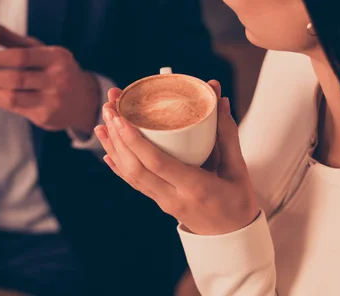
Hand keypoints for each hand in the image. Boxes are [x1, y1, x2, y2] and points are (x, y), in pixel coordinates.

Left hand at [0, 27, 99, 132]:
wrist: (84, 100)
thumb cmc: (58, 71)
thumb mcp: (44, 53)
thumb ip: (18, 42)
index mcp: (56, 57)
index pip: (22, 57)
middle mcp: (57, 78)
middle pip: (15, 79)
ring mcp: (52, 99)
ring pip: (12, 97)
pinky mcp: (46, 116)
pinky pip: (15, 108)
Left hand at [94, 81, 258, 235]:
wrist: (231, 238)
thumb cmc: (237, 202)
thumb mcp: (238, 169)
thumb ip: (227, 134)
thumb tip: (219, 100)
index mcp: (195, 187)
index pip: (157, 163)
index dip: (135, 141)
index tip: (121, 118)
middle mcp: (173, 196)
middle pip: (136, 167)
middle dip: (118, 137)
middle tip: (109, 109)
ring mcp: (163, 202)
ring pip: (130, 175)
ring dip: (114, 148)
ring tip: (101, 124)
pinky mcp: (158, 202)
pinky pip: (134, 183)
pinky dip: (118, 166)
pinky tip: (108, 150)